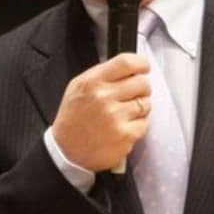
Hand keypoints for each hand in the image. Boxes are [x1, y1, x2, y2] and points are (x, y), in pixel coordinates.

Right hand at [50, 53, 152, 171]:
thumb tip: (130, 68)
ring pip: (146, 103)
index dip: (141, 63)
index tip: (144, 68)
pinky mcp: (125, 135)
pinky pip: (145, 123)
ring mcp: (115, 117)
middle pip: (142, 82)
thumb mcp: (78, 88)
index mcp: (91, 82)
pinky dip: (138, 125)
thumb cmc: (74, 119)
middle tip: (134, 95)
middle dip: (142, 88)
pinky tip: (124, 127)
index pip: (126, 62)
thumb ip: (102, 75)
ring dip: (140, 107)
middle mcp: (103, 97)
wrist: (67, 151)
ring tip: (125, 114)